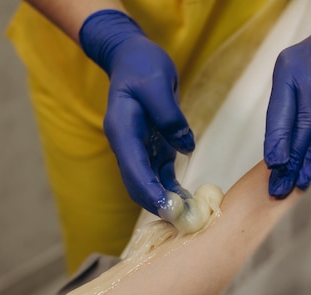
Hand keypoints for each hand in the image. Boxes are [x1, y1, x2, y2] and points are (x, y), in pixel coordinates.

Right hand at [80, 10, 193, 216]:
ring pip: (147, 184)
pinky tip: (188, 200)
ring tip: (189, 215)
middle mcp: (126, 145)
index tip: (167, 208)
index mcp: (121, 130)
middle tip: (182, 220)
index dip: (149, 191)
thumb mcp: (157, 82)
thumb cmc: (142, 65)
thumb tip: (184, 146)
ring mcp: (138, 149)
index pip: (132, 167)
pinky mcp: (151, 148)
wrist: (132, 58)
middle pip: (137, 183)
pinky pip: (160, 175)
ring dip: (165, 200)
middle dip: (156, 203)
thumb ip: (169, 114)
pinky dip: (172, 189)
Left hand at [264, 0, 310, 197]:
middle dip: (294, 159)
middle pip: (303, 122)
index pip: (280, 113)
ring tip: (309, 180)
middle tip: (286, 187)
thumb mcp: (296, 74)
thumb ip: (288, 108)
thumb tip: (277, 158)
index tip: (274, 168)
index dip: (277, 143)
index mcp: (289, 69)